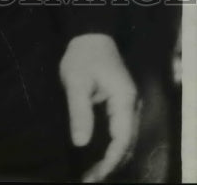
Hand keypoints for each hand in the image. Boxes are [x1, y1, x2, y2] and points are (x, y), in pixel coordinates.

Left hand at [59, 33, 139, 182]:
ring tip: (92, 174)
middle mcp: (132, 105)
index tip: (94, 177)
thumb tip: (80, 143)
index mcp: (124, 99)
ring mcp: (129, 105)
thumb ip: (79, 111)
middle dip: (111, 165)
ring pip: (126, 140)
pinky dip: (112, 147)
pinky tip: (98, 156)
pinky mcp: (122, 104)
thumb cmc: (82, 56)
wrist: (90, 35)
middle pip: (127, 144)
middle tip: (89, 180)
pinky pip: (121, 132)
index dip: (110, 162)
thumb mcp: (75, 81)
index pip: (122, 139)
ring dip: (112, 158)